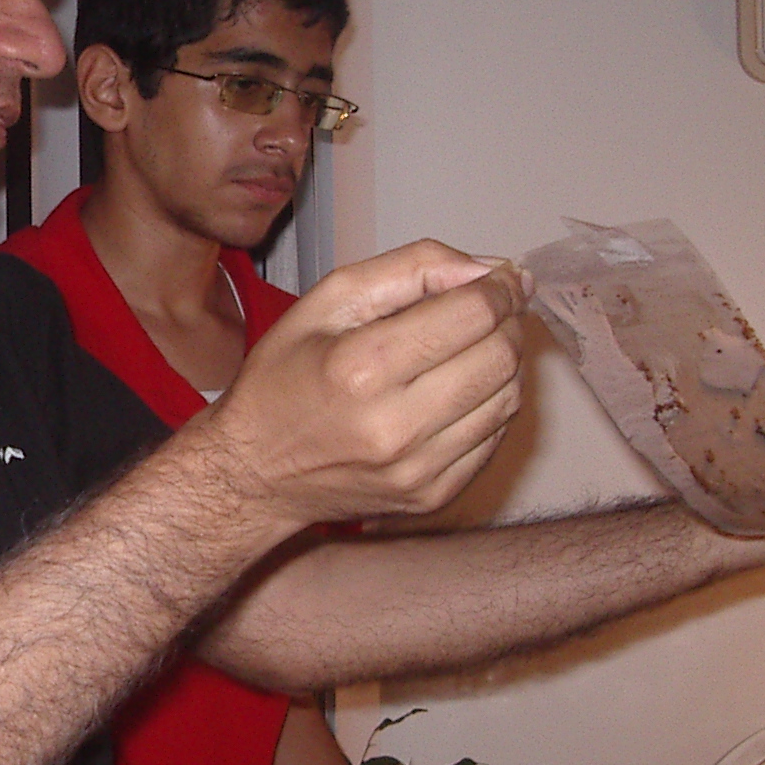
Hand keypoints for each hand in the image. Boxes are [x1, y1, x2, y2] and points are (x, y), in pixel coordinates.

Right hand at [207, 240, 529, 528]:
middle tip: (491, 309)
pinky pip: (494, 438)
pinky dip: (490, 405)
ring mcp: (417, 468)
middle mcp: (395, 425)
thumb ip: (410, 268)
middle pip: (501, 357)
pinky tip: (459, 390)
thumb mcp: (326, 301)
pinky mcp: (433, 495)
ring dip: (503, 362)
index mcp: (361, 366)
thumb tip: (487, 269)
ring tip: (472, 347)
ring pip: (507, 399)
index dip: (500, 287)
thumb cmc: (283, 379)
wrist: (256, 474)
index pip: (473, 315)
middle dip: (507, 322)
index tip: (502, 278)